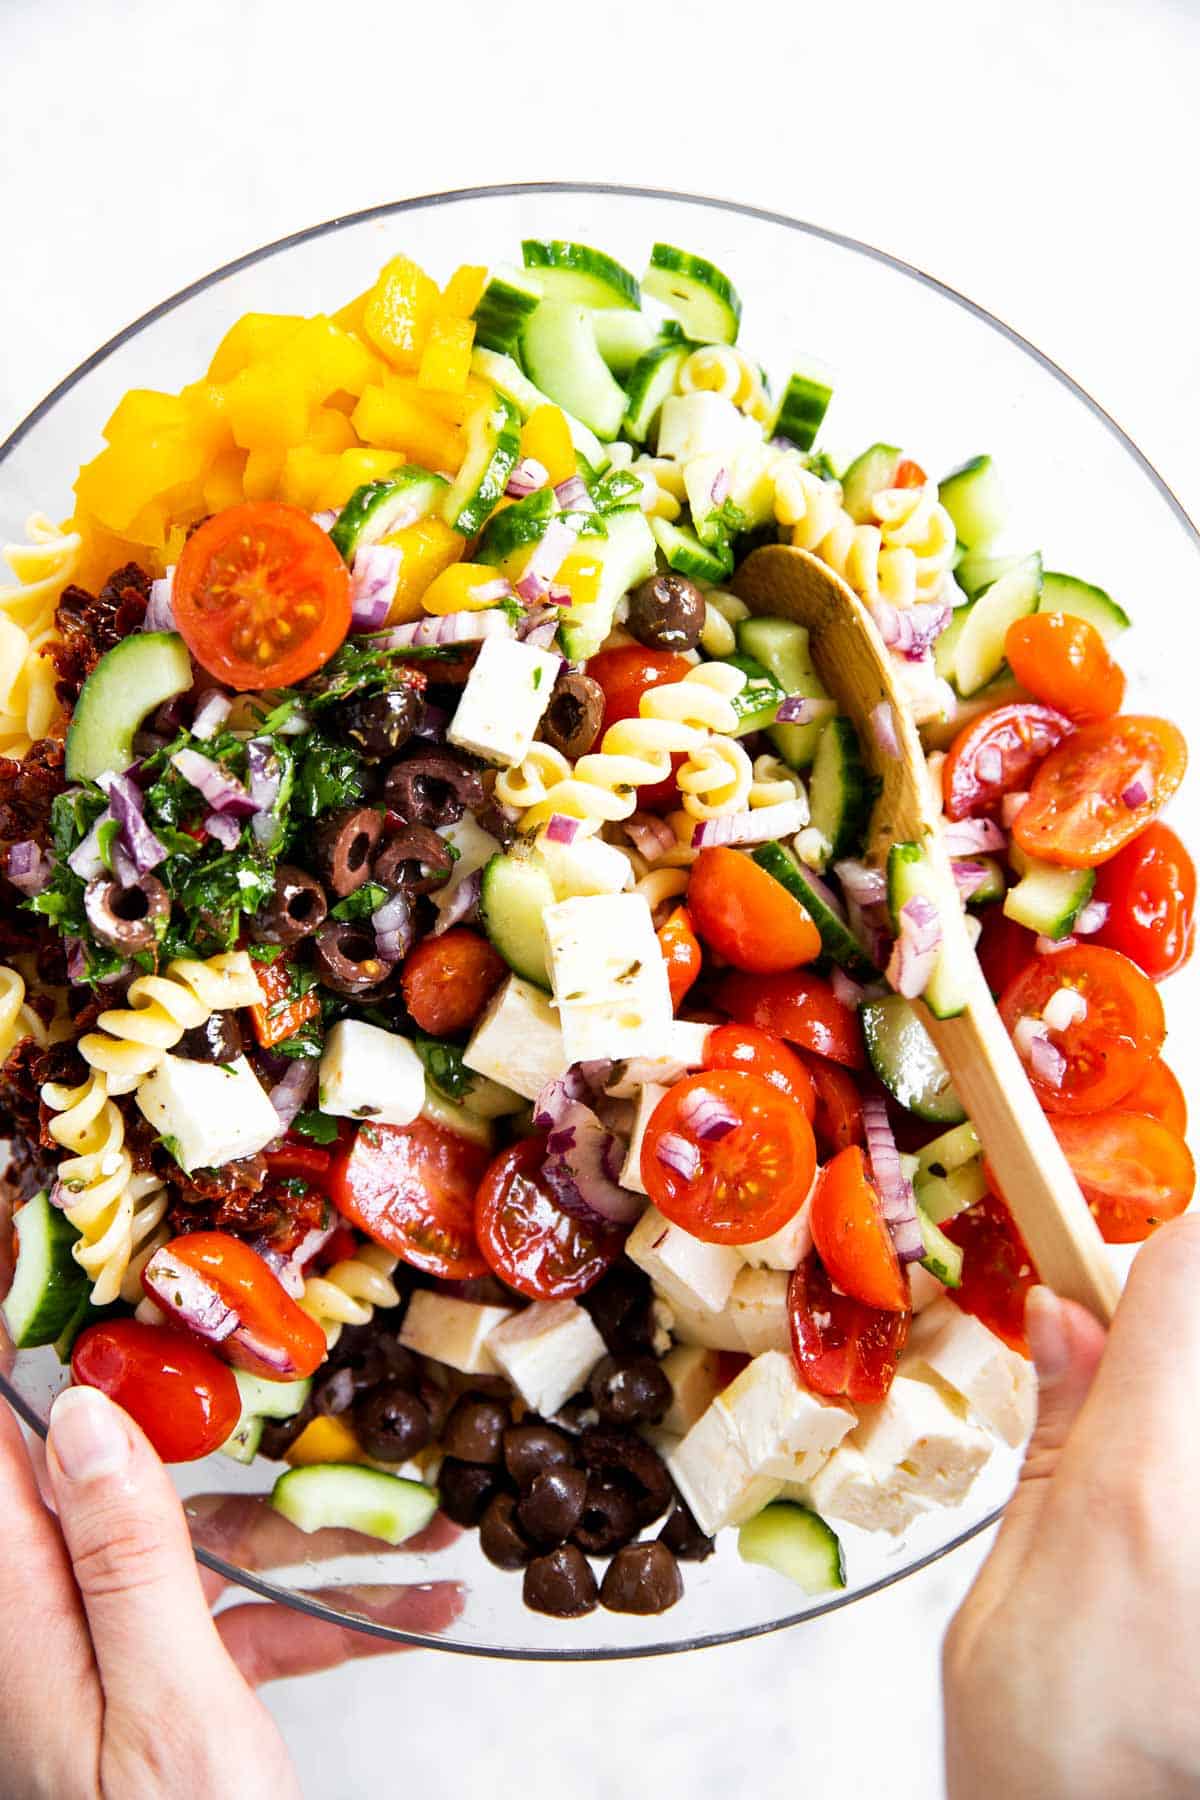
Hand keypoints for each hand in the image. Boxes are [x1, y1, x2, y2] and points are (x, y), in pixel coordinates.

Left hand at [0, 1178, 462, 1798]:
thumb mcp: (167, 1705)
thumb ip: (123, 1555)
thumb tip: (86, 1414)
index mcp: (29, 1626)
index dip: (1, 1361)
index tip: (24, 1262)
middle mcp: (56, 1640)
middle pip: (104, 1486)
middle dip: (182, 1421)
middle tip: (233, 1337)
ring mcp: (114, 1674)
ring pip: (194, 1554)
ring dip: (299, 1532)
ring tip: (411, 1518)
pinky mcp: (170, 1706)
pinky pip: (239, 1625)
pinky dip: (320, 1610)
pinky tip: (415, 1602)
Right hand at [943, 1215, 1199, 1799]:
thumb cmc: (1052, 1776)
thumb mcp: (1002, 1596)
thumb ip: (1059, 1442)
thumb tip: (1069, 1315)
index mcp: (1145, 1491)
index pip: (1188, 1272)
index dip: (1168, 1233)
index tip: (1138, 1242)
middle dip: (1174, 1353)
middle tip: (1127, 1393)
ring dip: (1184, 1422)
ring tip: (1151, 1520)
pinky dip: (1189, 1472)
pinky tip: (1169, 1546)